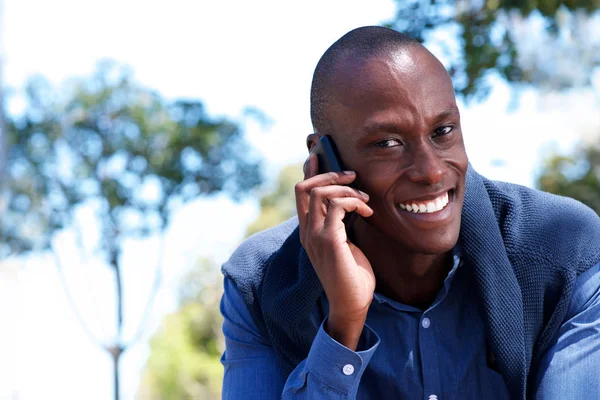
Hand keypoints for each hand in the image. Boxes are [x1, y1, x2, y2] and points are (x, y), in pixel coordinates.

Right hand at [295, 153, 375, 349]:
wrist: (352, 304)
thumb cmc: (352, 275)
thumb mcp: (345, 242)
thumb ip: (342, 222)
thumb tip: (351, 199)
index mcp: (308, 230)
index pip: (301, 194)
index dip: (309, 171)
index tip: (320, 155)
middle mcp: (306, 231)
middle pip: (305, 187)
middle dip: (329, 174)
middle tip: (352, 175)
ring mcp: (314, 236)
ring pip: (319, 193)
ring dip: (346, 189)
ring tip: (365, 198)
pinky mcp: (328, 241)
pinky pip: (337, 206)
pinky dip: (355, 202)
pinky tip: (368, 211)